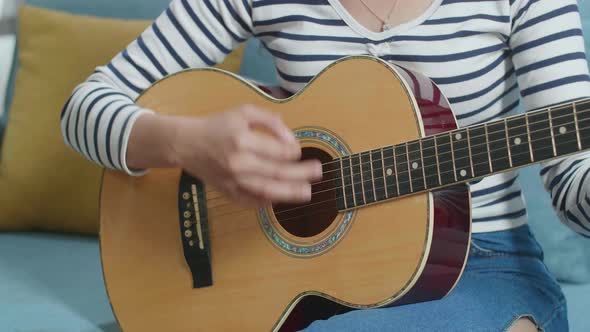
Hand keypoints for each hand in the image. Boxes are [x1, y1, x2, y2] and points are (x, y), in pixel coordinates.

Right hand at [173, 105, 321, 207]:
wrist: (186, 144)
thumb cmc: (218, 126)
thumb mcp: (243, 112)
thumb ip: (269, 122)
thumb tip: (291, 140)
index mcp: (242, 141)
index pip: (276, 151)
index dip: (293, 152)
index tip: (299, 151)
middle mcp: (238, 163)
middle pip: (275, 173)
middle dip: (300, 174)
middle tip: (318, 172)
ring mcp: (232, 181)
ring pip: (266, 191)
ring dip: (289, 193)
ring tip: (307, 192)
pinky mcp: (227, 192)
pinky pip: (251, 201)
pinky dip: (267, 202)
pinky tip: (280, 199)